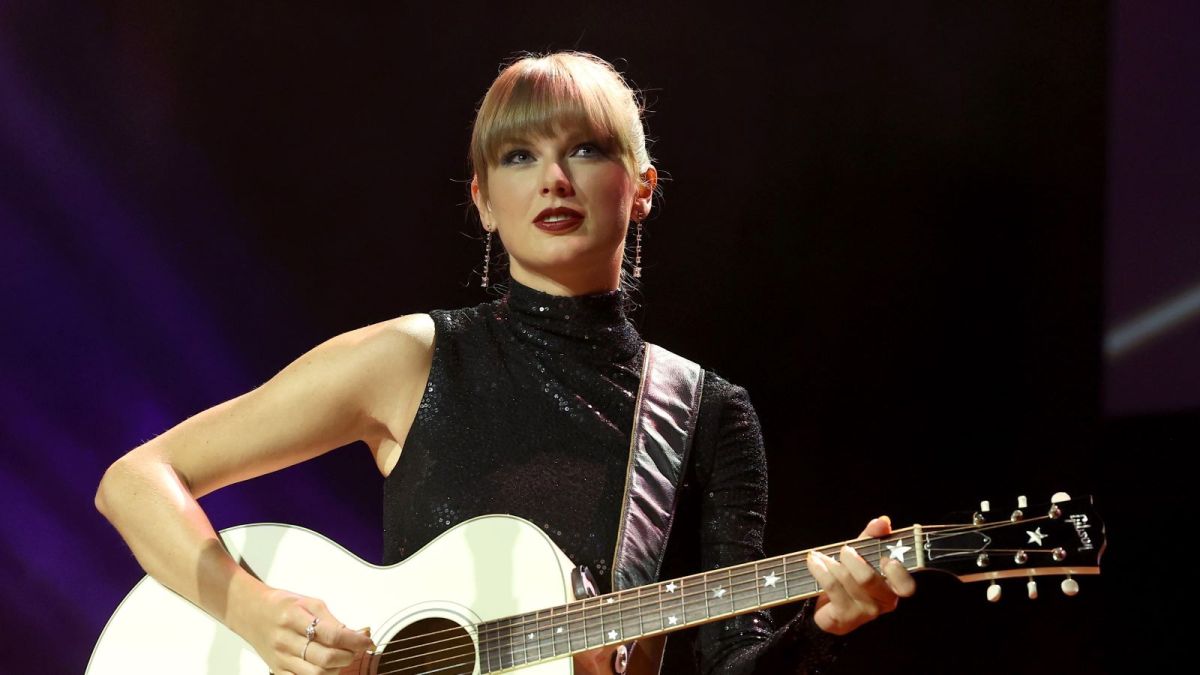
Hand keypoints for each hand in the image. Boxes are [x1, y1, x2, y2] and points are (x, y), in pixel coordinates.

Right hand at [238, 587, 375, 674]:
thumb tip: (358, 634)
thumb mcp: (309, 603)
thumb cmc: (280, 605)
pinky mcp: (276, 670)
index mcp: (294, 617)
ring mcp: (280, 658)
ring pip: (316, 674)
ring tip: (341, 657)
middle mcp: (285, 640)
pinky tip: (326, 668)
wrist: (250, 612)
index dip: (354, 640)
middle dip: (348, 656)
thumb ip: (332, 620)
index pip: (332, 634)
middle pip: (325, 658)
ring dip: (336, 668)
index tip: (366, 640)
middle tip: (355, 649)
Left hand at [807, 515, 915, 635]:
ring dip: (830, 562)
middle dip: (852, 560)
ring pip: (846, 580)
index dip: (897, 573)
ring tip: (819, 555)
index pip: (906, 586)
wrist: (829, 608)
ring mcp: (863, 613)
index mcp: (893, 588)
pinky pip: (831, 587)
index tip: (885, 558)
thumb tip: (882, 521)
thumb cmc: (851, 577)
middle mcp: (882, 603)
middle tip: (844, 550)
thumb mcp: (863, 554)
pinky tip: (814, 563)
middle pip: (868, 579)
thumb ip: (873, 537)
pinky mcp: (843, 618)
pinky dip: (819, 570)